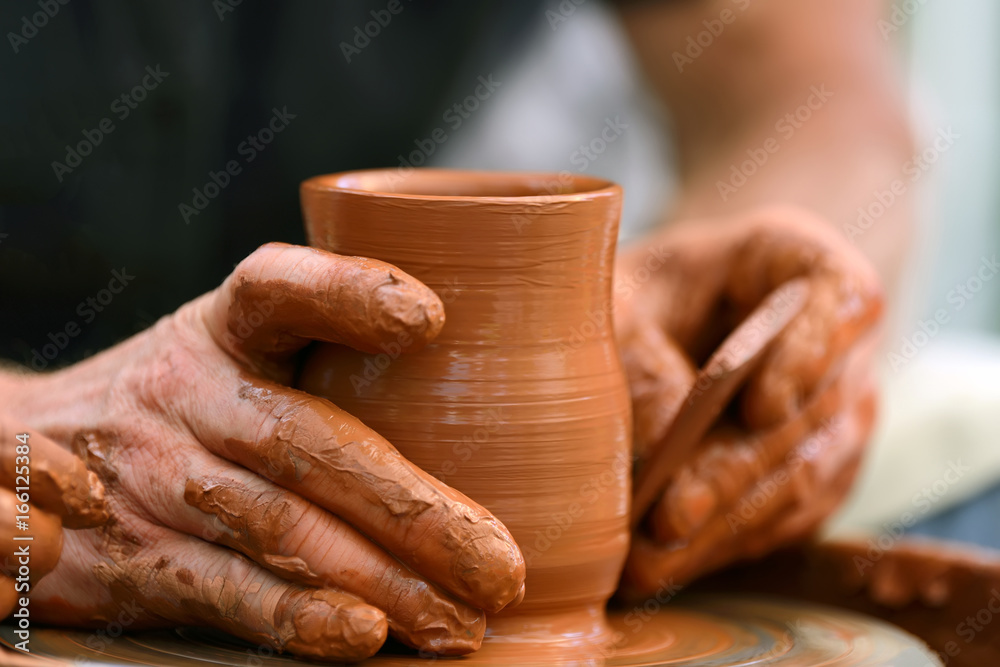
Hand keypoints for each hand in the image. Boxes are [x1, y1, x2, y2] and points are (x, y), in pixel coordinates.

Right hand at [0, 243, 524, 660]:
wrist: (33, 446)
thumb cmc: (191, 395)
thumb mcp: (238, 346)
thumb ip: (326, 345)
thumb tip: (475, 357)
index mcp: (224, 328)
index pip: (276, 288)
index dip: (347, 293)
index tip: (429, 319)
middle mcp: (186, 394)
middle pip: (306, 444)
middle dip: (410, 509)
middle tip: (499, 565)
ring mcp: (152, 477)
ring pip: (277, 526)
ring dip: (376, 580)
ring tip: (458, 620)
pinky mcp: (131, 556)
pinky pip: (223, 587)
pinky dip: (293, 616)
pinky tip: (363, 635)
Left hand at [614, 207, 882, 594]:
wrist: (664, 314)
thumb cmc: (641, 294)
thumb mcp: (621, 301)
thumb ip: (640, 359)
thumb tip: (659, 454)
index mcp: (803, 264)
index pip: (844, 298)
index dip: (810, 354)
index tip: (760, 406)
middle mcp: (839, 344)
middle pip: (812, 411)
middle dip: (734, 473)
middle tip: (669, 517)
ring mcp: (838, 413)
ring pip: (802, 477)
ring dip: (726, 526)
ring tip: (650, 563)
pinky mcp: (817, 472)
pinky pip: (787, 517)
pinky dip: (728, 544)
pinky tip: (671, 566)